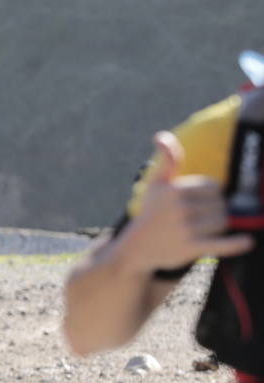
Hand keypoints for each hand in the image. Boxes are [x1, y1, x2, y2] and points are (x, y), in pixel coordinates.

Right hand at [125, 131, 252, 270]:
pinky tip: (246, 242)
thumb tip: (160, 135)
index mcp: (175, 190)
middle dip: (214, 211)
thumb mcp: (156, 184)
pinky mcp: (190, 248)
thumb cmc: (152, 212)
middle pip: (220, 205)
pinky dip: (234, 244)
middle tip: (197, 219)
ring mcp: (185, 229)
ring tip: (200, 231)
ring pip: (222, 222)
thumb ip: (167, 159)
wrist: (137, 247)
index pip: (214, 187)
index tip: (196, 203)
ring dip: (218, 227)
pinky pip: (219, 243)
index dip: (210, 195)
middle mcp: (180, 208)